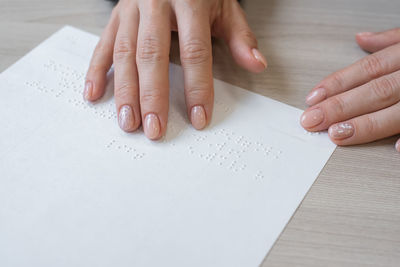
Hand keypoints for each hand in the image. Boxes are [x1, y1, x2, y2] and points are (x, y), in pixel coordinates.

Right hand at [84, 0, 266, 139]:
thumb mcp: (225, 5)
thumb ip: (240, 36)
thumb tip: (257, 64)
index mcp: (189, 1)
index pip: (195, 51)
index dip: (197, 87)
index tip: (199, 118)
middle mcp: (156, 3)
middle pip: (152, 55)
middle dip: (152, 96)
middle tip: (154, 129)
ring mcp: (132, 8)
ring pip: (124, 53)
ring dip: (124, 91)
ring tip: (128, 122)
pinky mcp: (116, 14)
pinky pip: (103, 43)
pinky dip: (96, 70)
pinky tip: (93, 95)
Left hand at [301, 28, 399, 151]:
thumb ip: (390, 41)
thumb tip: (363, 38)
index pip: (367, 69)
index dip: (337, 84)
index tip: (312, 99)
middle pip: (375, 91)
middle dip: (340, 107)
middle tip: (312, 121)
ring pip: (396, 110)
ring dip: (366, 124)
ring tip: (338, 134)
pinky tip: (394, 147)